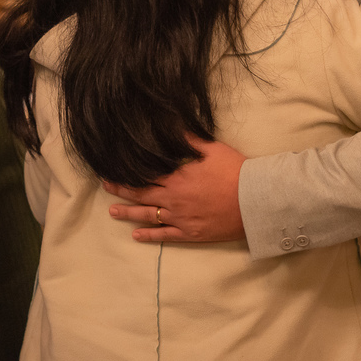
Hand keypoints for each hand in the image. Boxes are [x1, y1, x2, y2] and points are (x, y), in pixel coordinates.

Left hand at [104, 135, 246, 241]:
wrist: (254, 200)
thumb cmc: (234, 171)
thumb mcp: (211, 147)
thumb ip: (188, 138)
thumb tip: (171, 124)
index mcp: (176, 176)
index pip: (146, 173)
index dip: (128, 171)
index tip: (114, 168)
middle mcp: (173, 197)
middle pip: (142, 193)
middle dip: (122, 190)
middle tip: (107, 187)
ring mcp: (180, 217)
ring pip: (148, 215)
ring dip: (128, 213)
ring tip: (112, 212)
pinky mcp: (190, 233)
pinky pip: (164, 235)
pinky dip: (149, 236)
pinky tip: (136, 236)